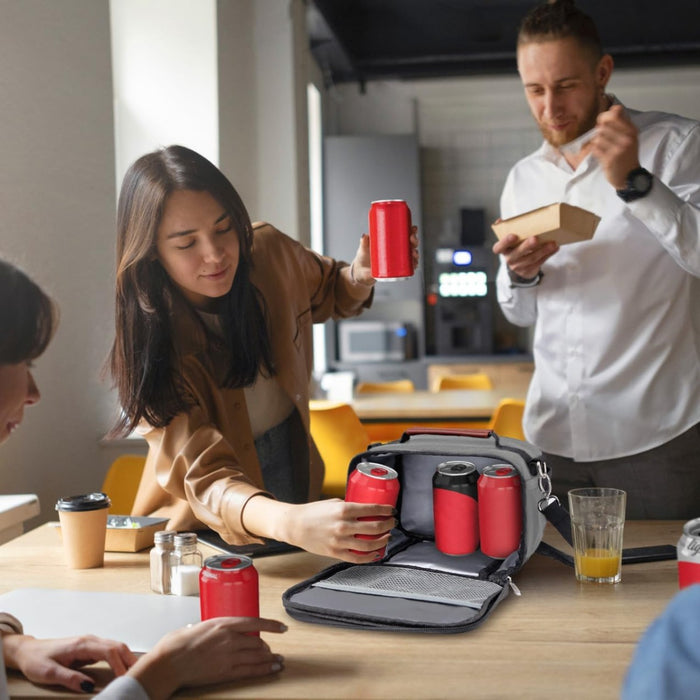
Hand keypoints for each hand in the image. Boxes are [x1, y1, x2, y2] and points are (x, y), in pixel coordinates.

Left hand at [2, 633, 136, 692]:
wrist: (27, 651)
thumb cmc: (36, 660)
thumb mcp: (49, 673)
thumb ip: (70, 678)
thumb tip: (89, 686)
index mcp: (82, 645)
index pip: (109, 652)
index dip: (119, 665)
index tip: (124, 679)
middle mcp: (89, 640)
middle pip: (117, 646)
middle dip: (130, 660)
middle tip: (138, 675)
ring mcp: (90, 643)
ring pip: (116, 647)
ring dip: (127, 658)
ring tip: (134, 672)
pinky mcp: (89, 648)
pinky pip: (110, 651)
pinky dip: (120, 658)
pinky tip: (123, 667)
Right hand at [127, 617, 285, 699]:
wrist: (170, 662)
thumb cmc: (178, 643)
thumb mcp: (200, 626)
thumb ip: (215, 628)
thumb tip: (218, 629)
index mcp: (223, 623)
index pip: (255, 622)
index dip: (271, 625)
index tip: (281, 627)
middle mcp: (230, 638)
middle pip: (257, 642)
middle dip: (266, 647)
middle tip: (271, 650)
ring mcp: (229, 656)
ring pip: (257, 656)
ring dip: (270, 659)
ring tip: (278, 661)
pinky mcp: (226, 672)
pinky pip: (251, 671)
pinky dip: (264, 670)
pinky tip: (272, 669)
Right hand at [280, 498, 396, 562]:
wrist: (295, 525)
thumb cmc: (312, 512)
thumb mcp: (333, 502)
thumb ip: (348, 506)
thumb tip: (364, 509)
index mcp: (343, 509)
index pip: (372, 509)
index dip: (385, 510)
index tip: (391, 511)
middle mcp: (343, 525)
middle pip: (374, 527)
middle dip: (388, 525)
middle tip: (392, 523)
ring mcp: (339, 541)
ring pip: (368, 544)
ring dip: (382, 541)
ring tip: (386, 537)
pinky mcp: (335, 552)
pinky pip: (356, 558)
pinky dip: (369, 557)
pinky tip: (375, 554)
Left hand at [350, 226, 419, 284]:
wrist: (361, 274)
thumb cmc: (363, 258)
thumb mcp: (364, 249)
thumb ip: (364, 242)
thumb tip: (365, 236)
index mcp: (392, 242)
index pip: (404, 235)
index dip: (411, 231)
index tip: (413, 229)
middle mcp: (397, 251)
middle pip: (410, 244)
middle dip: (415, 241)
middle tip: (412, 240)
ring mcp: (397, 261)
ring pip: (411, 255)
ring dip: (416, 254)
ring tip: (413, 253)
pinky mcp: (396, 270)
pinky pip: (408, 267)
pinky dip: (413, 266)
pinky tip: (415, 264)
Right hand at [492, 232, 557, 280]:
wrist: (519, 265)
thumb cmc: (516, 247)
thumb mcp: (510, 241)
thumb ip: (508, 230)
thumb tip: (500, 221)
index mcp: (503, 250)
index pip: (499, 248)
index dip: (505, 242)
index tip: (513, 235)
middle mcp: (509, 259)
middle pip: (517, 253)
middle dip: (527, 246)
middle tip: (535, 238)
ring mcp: (519, 266)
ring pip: (531, 258)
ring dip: (543, 250)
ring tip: (552, 243)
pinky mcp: (529, 270)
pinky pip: (540, 262)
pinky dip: (548, 254)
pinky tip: (555, 248)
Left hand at [591, 104, 639, 189]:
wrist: (629, 177)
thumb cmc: (627, 155)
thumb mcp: (630, 136)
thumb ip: (621, 123)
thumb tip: (613, 108)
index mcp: (632, 130)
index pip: (614, 113)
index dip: (604, 117)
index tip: (602, 122)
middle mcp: (627, 138)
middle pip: (603, 126)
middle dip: (599, 132)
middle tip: (604, 140)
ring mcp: (619, 149)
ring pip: (597, 138)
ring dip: (597, 143)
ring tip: (604, 149)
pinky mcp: (610, 159)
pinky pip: (595, 149)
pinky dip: (595, 151)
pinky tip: (601, 155)